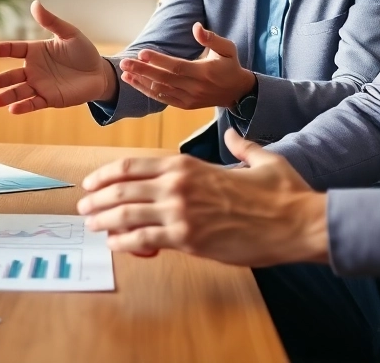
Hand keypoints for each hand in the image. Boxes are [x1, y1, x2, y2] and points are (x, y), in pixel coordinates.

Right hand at [0, 1, 116, 112]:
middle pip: (10, 75)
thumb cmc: (83, 51)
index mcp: (34, 51)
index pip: (12, 50)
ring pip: (18, 92)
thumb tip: (35, 3)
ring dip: (6, 97)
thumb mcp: (69, 33)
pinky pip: (34, 103)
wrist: (99, 73)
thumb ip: (51, 21)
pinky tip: (13, 109)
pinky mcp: (50, 99)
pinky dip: (23, 106)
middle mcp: (33, 69)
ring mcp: (40, 85)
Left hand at [77, 129, 328, 265]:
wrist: (296, 222)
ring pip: (125, 215)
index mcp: (187, 165)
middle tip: (83, 207)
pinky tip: (116, 245)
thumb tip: (233, 134)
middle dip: (96, 199)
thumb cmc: (280, 193)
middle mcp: (177, 185)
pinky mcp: (188, 240)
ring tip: (92, 226)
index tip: (91, 183)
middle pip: (120, 189)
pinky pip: (143, 241)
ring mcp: (181, 213)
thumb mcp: (260, 158)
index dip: (105, 175)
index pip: (131, 166)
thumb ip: (240, 145)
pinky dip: (124, 243)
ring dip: (103, 221)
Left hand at [119, 23, 255, 108]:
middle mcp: (195, 87)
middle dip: (142, 71)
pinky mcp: (185, 105)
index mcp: (204, 72)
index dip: (158, 60)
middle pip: (164, 79)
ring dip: (141, 82)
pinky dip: (148, 91)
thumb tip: (196, 27)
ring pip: (161, 91)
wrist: (237, 92)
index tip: (142, 53)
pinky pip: (163, 99)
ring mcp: (189, 98)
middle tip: (124, 63)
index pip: (177, 66)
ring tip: (124, 73)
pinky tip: (135, 83)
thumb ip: (211, 38)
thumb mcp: (227, 48)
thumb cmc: (230, 65)